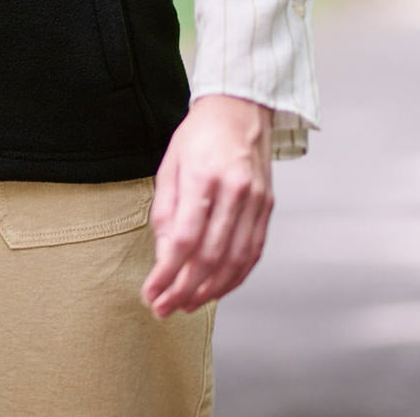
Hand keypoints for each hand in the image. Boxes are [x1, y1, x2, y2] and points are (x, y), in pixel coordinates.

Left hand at [141, 94, 273, 317]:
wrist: (239, 110)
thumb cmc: (199, 136)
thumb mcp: (170, 165)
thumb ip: (165, 212)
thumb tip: (164, 258)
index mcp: (202, 175)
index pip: (183, 238)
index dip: (166, 273)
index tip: (151, 293)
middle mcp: (233, 190)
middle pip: (209, 256)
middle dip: (184, 290)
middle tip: (166, 309)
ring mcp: (255, 200)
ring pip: (234, 261)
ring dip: (209, 291)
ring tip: (187, 304)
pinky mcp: (267, 207)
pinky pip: (252, 253)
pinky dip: (234, 278)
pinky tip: (215, 289)